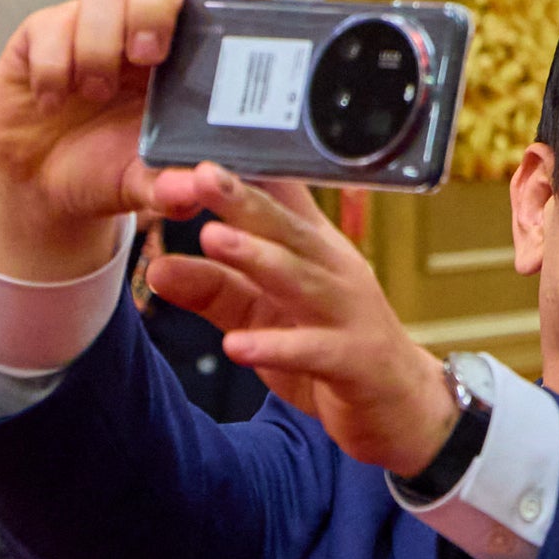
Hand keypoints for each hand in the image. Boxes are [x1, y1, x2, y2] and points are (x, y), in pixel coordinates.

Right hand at [0, 0, 277, 281]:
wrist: (40, 185)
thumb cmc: (110, 170)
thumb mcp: (145, 186)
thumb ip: (174, 187)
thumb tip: (201, 187)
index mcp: (185, 54)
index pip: (222, 2)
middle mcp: (143, 26)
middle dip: (155, 3)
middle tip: (148, 56)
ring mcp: (93, 23)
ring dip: (100, 43)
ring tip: (96, 93)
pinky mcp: (43, 33)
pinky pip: (50, 22)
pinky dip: (54, 66)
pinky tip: (54, 102)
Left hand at [139, 167, 457, 474]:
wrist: (402, 405)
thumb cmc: (331, 346)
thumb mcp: (263, 316)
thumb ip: (214, 291)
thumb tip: (156, 267)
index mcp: (314, 251)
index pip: (278, 204)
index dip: (242, 177)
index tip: (196, 152)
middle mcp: (335, 272)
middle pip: (288, 231)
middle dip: (244, 201)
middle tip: (201, 175)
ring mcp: (349, 314)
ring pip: (301, 280)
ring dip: (259, 258)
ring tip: (214, 238)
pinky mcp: (354, 360)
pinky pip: (312, 351)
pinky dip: (275, 347)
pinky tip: (235, 345)